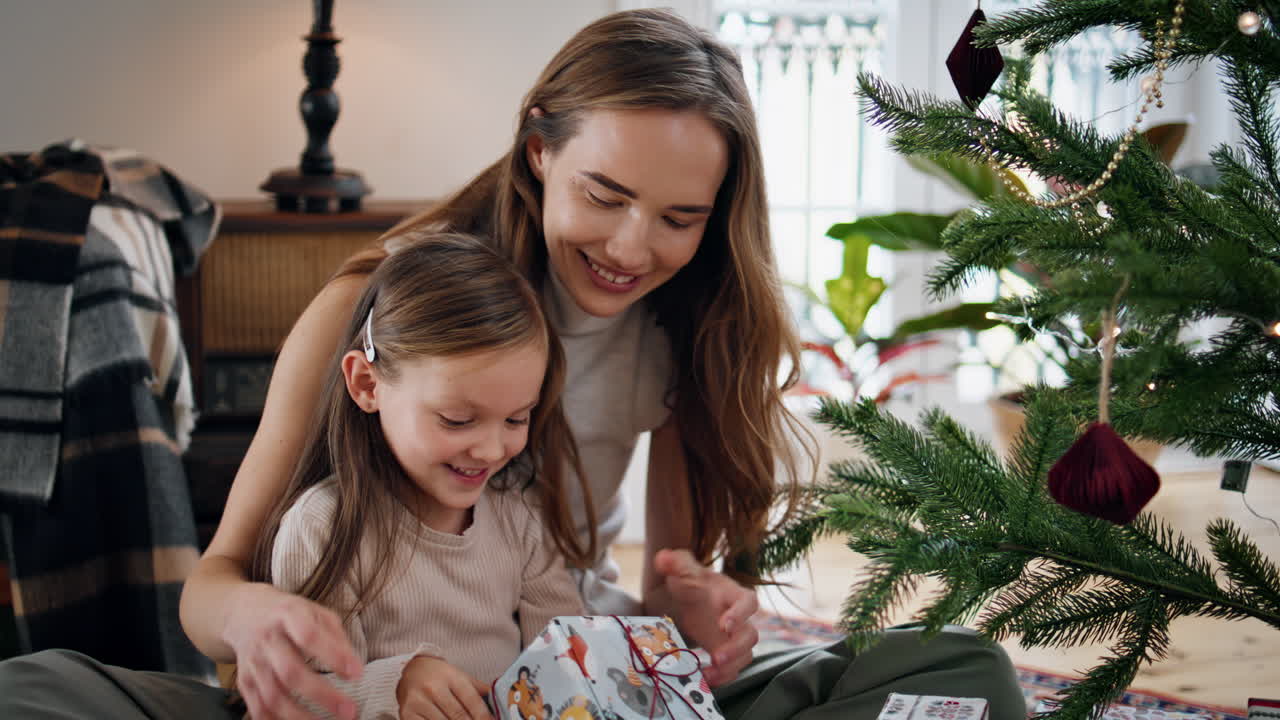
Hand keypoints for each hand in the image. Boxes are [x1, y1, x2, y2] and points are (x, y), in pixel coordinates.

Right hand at [224, 583, 361, 719]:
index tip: (357, 673)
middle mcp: (267, 639)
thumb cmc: (290, 615)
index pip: (309, 636)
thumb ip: (337, 637)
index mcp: (288, 614)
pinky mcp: (244, 682)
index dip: (333, 656)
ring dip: (302, 716)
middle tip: (349, 711)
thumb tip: (353, 670)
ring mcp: (253, 663)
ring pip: (273, 696)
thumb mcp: (316, 612)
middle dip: (322, 695)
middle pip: (290, 672)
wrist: (245, 614)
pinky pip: (258, 708)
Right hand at [397, 656, 492, 719]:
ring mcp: (418, 702)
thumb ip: (479, 690)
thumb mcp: (460, 676)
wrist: (410, 671)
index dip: (484, 717)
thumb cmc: (440, 675)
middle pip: (458, 716)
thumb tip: (499, 703)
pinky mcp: (406, 714)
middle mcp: (433, 688)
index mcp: (450, 676)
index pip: (471, 700)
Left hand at [652, 548, 758, 686]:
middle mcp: (740, 618)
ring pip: (744, 656)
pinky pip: (731, 669)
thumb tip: (663, 558)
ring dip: (729, 668)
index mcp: (734, 594)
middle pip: (750, 635)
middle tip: (717, 658)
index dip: (740, 614)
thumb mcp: (683, 569)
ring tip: (707, 675)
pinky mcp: (725, 652)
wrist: (692, 595)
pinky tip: (703, 679)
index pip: (748, 602)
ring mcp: (734, 638)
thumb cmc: (693, 581)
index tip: (724, 625)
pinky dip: (720, 677)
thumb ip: (675, 563)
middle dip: (736, 649)